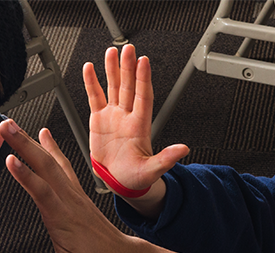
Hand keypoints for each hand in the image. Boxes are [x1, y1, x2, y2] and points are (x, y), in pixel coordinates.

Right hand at [0, 120, 136, 252]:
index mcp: (63, 218)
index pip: (43, 192)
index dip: (26, 176)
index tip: (9, 159)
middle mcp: (69, 200)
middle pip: (45, 167)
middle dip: (24, 145)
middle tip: (5, 126)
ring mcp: (73, 194)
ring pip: (51, 162)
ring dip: (32, 142)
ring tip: (14, 126)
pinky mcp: (76, 192)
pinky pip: (62, 164)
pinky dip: (51, 148)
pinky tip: (44, 137)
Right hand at [84, 44, 187, 213]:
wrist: (119, 181)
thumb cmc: (136, 178)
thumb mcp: (152, 170)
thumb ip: (166, 159)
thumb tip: (184, 149)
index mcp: (140, 126)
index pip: (143, 97)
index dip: (143, 79)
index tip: (143, 62)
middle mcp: (127, 117)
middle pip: (129, 87)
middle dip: (128, 67)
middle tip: (128, 49)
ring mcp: (113, 116)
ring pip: (113, 87)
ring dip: (112, 69)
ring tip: (111, 51)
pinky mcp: (99, 120)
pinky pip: (95, 97)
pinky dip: (91, 82)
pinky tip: (90, 68)